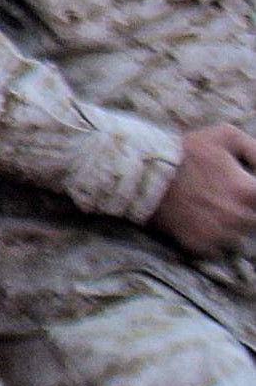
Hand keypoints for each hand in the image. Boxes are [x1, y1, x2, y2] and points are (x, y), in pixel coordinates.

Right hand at [154, 126, 255, 257]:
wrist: (141, 175)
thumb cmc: (184, 152)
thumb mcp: (225, 135)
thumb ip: (254, 149)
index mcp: (249, 192)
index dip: (253, 195)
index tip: (243, 191)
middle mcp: (239, 218)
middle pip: (254, 222)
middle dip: (246, 211)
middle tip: (224, 198)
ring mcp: (218, 235)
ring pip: (239, 239)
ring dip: (231, 228)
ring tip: (213, 212)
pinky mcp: (198, 247)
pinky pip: (217, 251)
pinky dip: (212, 241)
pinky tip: (200, 224)